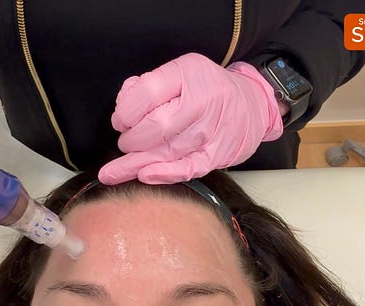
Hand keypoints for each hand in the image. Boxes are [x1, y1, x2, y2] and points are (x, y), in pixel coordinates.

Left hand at [99, 53, 282, 183]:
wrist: (252, 104)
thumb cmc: (206, 88)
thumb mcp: (179, 71)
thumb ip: (148, 85)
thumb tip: (123, 106)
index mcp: (188, 73)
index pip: (147, 93)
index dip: (125, 112)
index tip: (119, 121)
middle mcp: (202, 101)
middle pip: (156, 126)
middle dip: (131, 139)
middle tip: (125, 143)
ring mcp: (211, 130)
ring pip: (167, 150)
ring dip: (136, 162)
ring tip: (113, 172)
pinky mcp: (217, 154)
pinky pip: (187, 168)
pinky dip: (164, 174)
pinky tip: (143, 175)